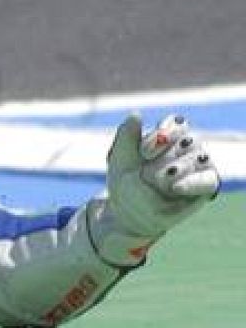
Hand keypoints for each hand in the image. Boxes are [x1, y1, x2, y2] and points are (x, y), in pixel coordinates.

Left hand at [100, 113, 218, 260]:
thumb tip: (136, 114)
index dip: (163, 135)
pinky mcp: (206, 185)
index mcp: (167, 136)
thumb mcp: (120, 159)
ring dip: (174, 171)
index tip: (143, 153)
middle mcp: (187, 148)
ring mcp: (199, 166)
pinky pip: (208, 179)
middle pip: (188, 140)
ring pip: (198, 158)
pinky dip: (192, 182)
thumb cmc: (125, 181)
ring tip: (157, 182)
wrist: (129, 212)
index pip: (176, 124)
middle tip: (146, 173)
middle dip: (165, 157)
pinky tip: (176, 187)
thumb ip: (127, 136)